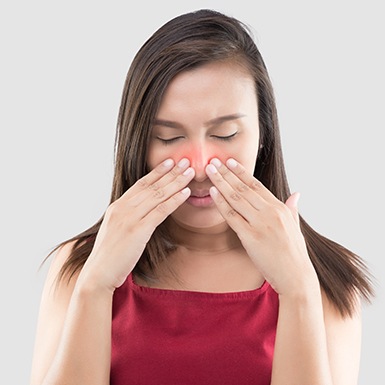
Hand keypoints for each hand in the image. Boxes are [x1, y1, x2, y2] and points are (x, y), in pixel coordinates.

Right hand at [79, 158, 194, 290]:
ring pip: (157, 195)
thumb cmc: (110, 255)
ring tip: (190, 171)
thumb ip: (129, 217)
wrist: (98, 273)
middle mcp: (123, 208)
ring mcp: (129, 218)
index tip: (170, 162)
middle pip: (151, 186)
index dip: (157, 172)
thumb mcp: (116, 230)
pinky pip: (160, 211)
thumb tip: (144, 212)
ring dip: (176, 182)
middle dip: (170, 172)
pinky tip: (186, 192)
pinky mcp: (137, 230)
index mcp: (117, 206)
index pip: (141, 184)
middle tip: (185, 161)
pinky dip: (174, 200)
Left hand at [205, 158, 316, 295]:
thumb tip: (296, 194)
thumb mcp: (296, 227)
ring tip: (210, 171)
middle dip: (227, 173)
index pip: (256, 185)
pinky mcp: (251, 237)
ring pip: (236, 198)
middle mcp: (270, 212)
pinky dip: (221, 203)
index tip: (230, 162)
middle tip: (214, 161)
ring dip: (221, 183)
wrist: (296, 276)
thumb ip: (292, 208)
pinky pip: (232, 216)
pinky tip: (212, 193)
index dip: (241, 172)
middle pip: (243, 188)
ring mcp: (260, 224)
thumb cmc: (295, 254)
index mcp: (280, 208)